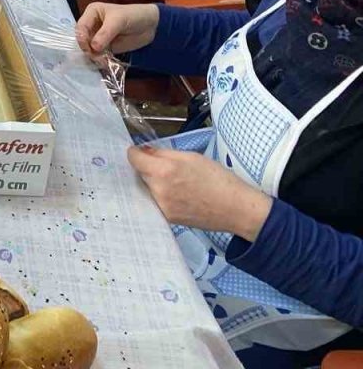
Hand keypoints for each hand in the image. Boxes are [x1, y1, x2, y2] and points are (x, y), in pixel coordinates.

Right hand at [75, 2, 159, 55]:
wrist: (151, 25)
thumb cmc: (133, 15)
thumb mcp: (118, 20)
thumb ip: (105, 33)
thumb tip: (93, 48)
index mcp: (92, 13)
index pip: (80, 26)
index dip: (82, 37)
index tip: (89, 47)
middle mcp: (92, 25)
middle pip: (82, 39)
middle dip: (87, 48)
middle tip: (95, 56)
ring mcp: (98, 37)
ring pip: (89, 49)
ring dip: (93, 56)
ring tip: (102, 61)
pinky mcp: (106, 48)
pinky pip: (98, 55)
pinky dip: (99, 60)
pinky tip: (104, 62)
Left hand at [127, 146, 272, 241]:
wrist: (236, 209)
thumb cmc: (218, 179)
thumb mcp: (191, 157)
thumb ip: (163, 153)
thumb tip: (144, 151)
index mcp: (164, 171)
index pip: (133, 159)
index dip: (136, 152)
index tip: (142, 152)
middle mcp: (158, 191)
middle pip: (140, 174)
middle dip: (148, 168)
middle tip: (166, 167)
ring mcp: (162, 207)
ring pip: (148, 188)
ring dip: (155, 183)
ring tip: (177, 182)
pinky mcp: (168, 219)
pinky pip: (156, 202)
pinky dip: (162, 196)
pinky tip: (179, 194)